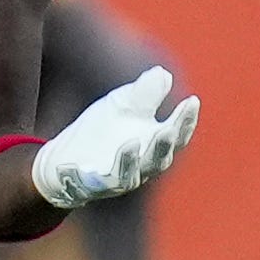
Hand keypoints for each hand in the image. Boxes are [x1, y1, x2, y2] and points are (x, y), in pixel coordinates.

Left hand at [31, 65, 199, 208]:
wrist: (67, 158)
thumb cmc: (103, 130)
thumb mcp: (123, 105)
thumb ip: (145, 93)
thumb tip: (163, 74)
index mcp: (154, 145)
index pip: (177, 135)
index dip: (186, 120)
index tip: (192, 101)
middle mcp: (141, 166)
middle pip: (159, 159)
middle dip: (164, 145)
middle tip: (170, 130)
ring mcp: (118, 179)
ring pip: (131, 175)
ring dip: (132, 160)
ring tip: (131, 143)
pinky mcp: (94, 186)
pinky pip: (98, 182)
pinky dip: (96, 172)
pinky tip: (95, 161)